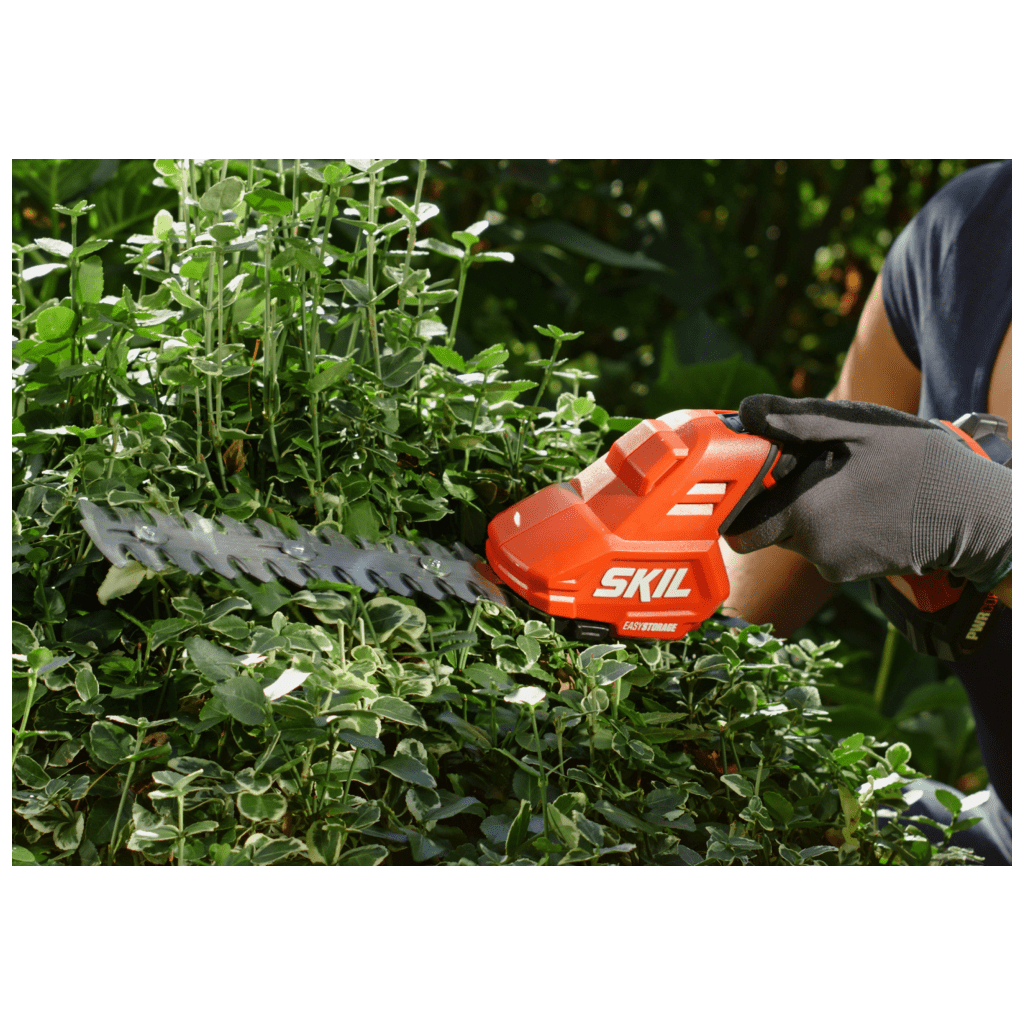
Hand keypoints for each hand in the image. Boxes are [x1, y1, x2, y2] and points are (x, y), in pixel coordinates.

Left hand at [722, 395, 1011, 588]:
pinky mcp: (854, 571)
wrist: (975, 513)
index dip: (737, 503)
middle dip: (776, 500)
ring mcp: (834, 564)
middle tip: (803, 468)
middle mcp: (812, 548)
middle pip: (767, 527)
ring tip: (845, 480)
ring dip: (807, 508)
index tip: (749, 477)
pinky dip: (833, 524)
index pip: (740, 527)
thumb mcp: (857, 426)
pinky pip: (826, 545)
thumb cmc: (917, 462)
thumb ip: (796, 421)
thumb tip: (746, 411)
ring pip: (797, 535)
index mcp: (803, 513)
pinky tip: (862, 501)